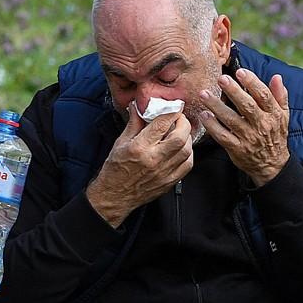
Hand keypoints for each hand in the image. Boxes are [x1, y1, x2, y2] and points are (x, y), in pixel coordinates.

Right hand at [86, 104, 194, 227]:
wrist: (114, 196)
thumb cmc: (115, 169)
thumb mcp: (120, 142)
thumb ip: (134, 123)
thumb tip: (138, 106)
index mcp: (139, 148)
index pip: (161, 124)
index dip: (172, 111)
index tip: (175, 106)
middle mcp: (154, 159)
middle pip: (180, 137)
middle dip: (184, 123)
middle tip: (179, 118)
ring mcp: (163, 172)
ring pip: (187, 150)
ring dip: (187, 137)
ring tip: (181, 132)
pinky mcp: (169, 182)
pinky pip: (187, 165)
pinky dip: (188, 153)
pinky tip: (182, 148)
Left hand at [198, 69, 289, 186]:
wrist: (272, 165)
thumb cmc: (275, 135)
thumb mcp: (283, 115)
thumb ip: (280, 95)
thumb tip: (276, 77)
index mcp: (273, 115)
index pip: (263, 96)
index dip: (252, 82)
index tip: (240, 72)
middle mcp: (261, 125)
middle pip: (247, 106)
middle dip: (233, 91)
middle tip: (221, 79)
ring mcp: (248, 138)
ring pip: (231, 120)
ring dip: (216, 106)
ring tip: (204, 94)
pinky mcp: (237, 149)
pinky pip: (222, 136)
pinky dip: (212, 126)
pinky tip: (204, 115)